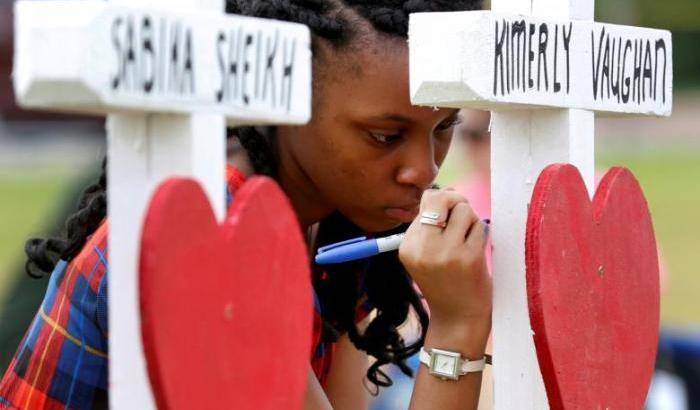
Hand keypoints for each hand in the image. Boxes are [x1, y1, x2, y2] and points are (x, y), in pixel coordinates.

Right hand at [398, 188, 491, 327]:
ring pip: (464, 210)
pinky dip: (481, 234)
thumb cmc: (445, 281)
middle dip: (457, 202)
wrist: (457, 317)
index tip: (448, 218)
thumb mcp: (425, 254)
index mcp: (407, 246)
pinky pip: (479, 226)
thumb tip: (447, 191)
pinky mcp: (468, 258)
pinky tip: (476, 249)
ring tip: (467, 239)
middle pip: (441, 198)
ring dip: (470, 220)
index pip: (425, 201)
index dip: (442, 203)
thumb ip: (431, 224)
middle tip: (462, 219)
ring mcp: (445, 253)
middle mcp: (422, 248)